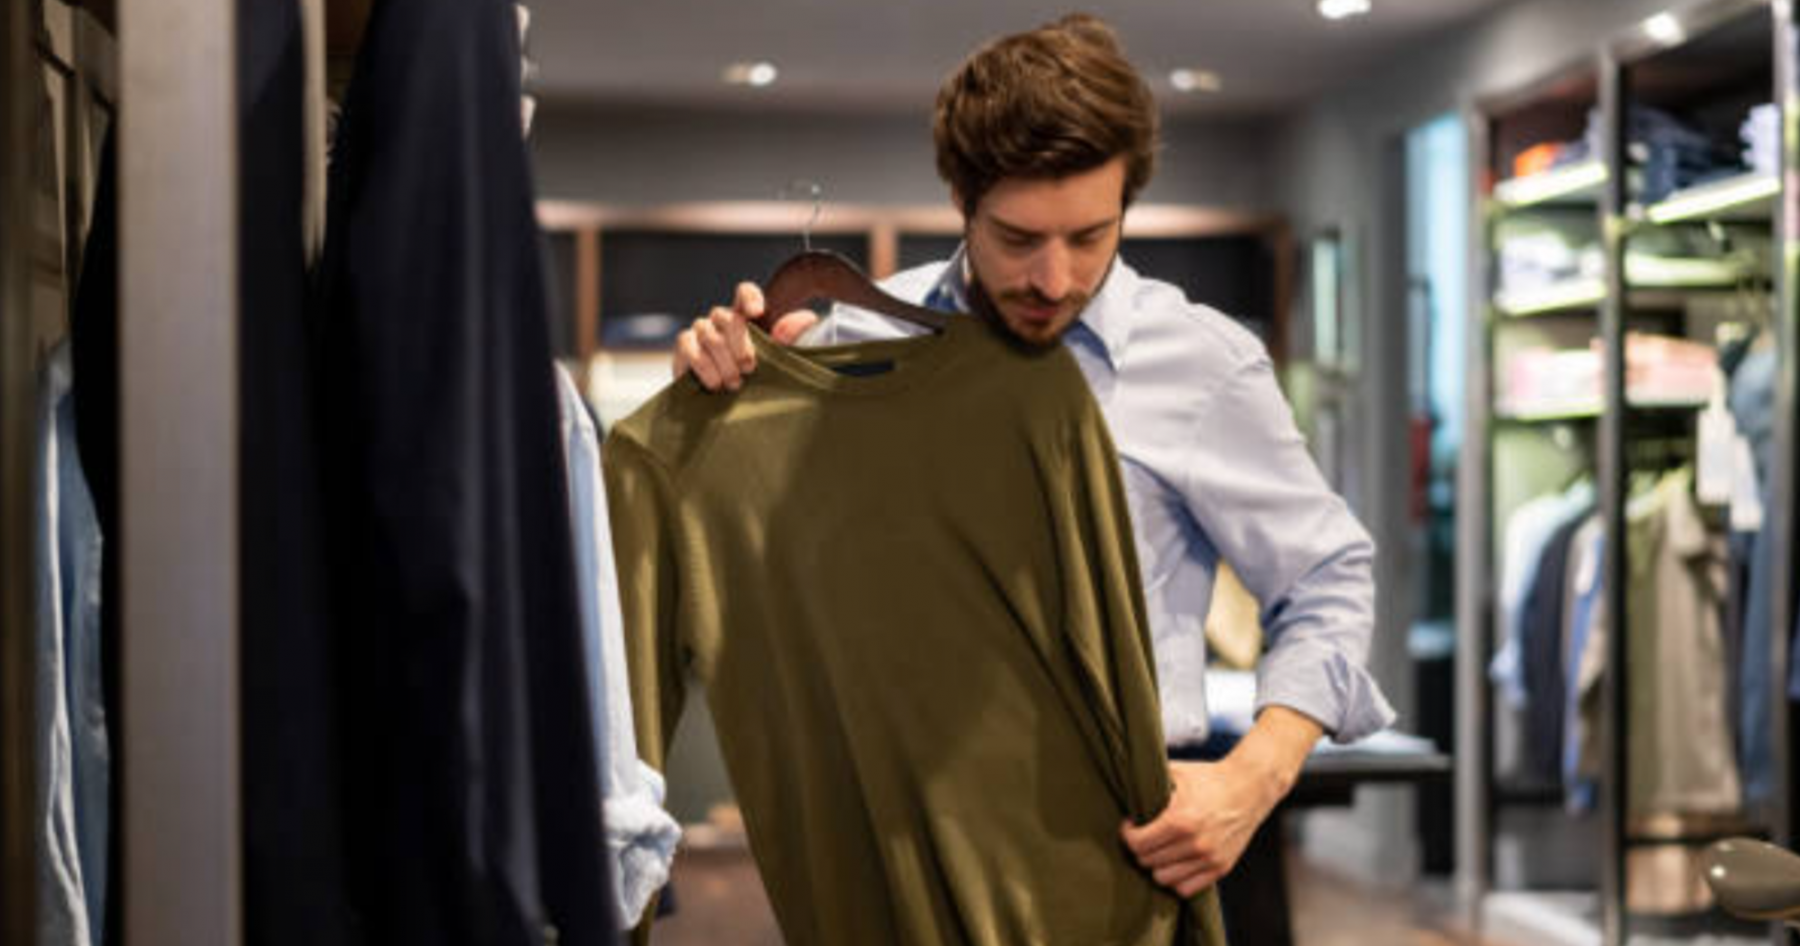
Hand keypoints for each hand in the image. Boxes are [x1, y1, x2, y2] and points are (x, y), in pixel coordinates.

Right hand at [672, 282, 819, 390]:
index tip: (757, 312)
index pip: (745, 292)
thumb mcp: (774, 359)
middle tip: (750, 369)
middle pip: (728, 317)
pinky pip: (690, 347)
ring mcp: (700, 331)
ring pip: (710, 335)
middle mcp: (721, 319)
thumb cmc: (752, 379)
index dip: (749, 297)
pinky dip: (704, 367)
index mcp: (745, 317)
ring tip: (735, 384)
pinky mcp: (683, 346)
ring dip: (724, 362)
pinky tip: (715, 383)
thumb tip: (808, 318)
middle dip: (740, 344)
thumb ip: (787, 339)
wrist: (723, 408)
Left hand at [1119, 706, 1321, 896]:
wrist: (1250, 786)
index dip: (1128, 834)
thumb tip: (1123, 785)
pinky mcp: (1221, 868)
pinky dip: (1176, 878)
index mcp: (1180, 820)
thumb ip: (1149, 781)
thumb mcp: (1176, 773)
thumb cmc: (1209, 777)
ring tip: (1160, 849)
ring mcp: (1209, 858)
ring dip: (1157, 865)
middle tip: (1145, 835)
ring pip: (1164, 879)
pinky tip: (1176, 861)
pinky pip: (1186, 888)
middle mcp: (1195, 844)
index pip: (1137, 844)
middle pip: (1147, 862)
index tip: (1131, 825)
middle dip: (1140, 848)